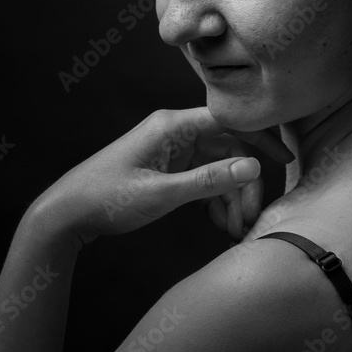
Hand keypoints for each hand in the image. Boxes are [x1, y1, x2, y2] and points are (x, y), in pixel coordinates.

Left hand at [35, 107, 292, 245]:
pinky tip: (220, 224)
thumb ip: (208, 180)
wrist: (66, 213)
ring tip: (235, 230)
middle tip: (252, 217)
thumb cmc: (106, 198)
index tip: (285, 157)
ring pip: (217, 167)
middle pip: (227, 148)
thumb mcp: (161, 194)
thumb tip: (252, 167)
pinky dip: (214, 200)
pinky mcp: (167, 169)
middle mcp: (174, 132)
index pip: (229, 122)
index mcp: (172, 126)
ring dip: (230, 196)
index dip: (260, 138)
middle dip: (244, 183)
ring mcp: (171, 151)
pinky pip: (202, 179)